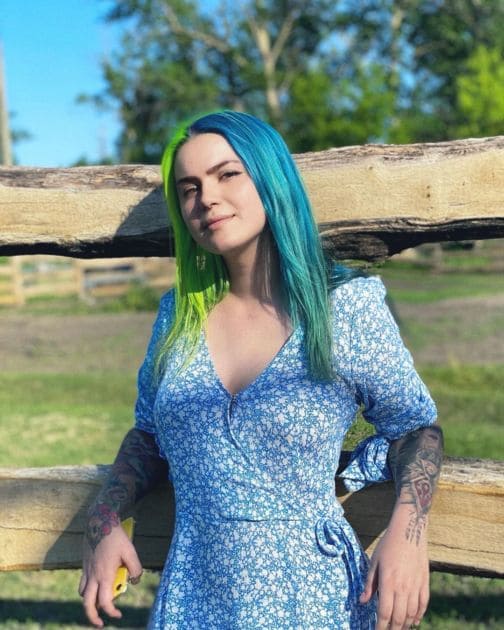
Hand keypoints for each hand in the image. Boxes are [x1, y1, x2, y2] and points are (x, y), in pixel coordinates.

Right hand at [79, 523, 142, 627]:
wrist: (99, 521)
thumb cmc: (115, 536)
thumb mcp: (130, 551)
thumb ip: (135, 568)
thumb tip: (135, 581)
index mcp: (104, 575)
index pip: (104, 602)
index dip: (111, 612)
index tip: (118, 615)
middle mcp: (93, 576)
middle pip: (87, 604)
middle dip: (92, 617)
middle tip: (100, 623)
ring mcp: (87, 570)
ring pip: (82, 594)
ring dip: (89, 602)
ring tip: (98, 604)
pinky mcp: (84, 564)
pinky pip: (82, 582)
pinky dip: (87, 589)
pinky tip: (97, 585)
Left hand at [360, 506, 429, 628]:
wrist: (409, 531)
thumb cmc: (388, 545)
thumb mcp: (374, 562)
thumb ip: (370, 584)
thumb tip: (362, 602)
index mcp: (389, 582)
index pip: (384, 613)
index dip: (380, 627)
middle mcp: (404, 587)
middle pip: (399, 618)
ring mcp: (416, 586)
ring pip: (412, 614)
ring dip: (405, 625)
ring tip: (398, 629)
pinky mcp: (425, 582)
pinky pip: (423, 604)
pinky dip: (419, 615)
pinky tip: (414, 621)